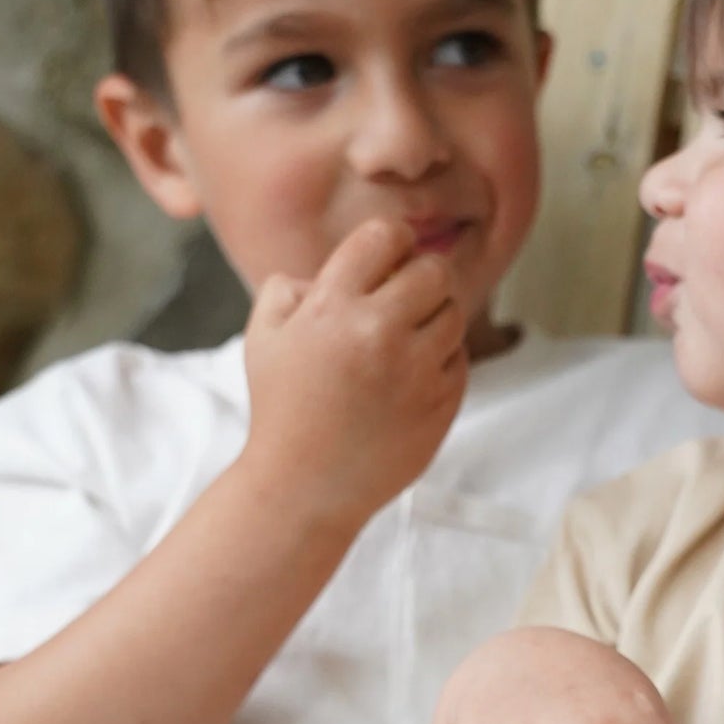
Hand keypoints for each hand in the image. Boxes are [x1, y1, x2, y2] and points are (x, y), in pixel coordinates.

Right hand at [243, 217, 467, 526]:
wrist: (304, 487)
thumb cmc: (284, 408)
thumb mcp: (263, 337)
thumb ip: (290, 287)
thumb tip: (332, 270)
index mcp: (333, 307)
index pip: (388, 237)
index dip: (393, 242)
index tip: (391, 258)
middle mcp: (378, 332)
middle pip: (435, 270)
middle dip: (422, 279)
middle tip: (404, 301)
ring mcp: (416, 370)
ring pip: (454, 313)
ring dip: (434, 320)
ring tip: (403, 344)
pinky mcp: (441, 403)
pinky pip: (459, 359)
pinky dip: (440, 362)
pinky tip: (408, 381)